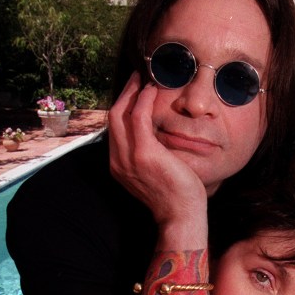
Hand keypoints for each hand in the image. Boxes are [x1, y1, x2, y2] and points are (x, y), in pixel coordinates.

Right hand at [108, 72, 206, 227]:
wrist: (181, 217)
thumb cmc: (175, 197)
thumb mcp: (154, 174)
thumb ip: (148, 156)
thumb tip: (156, 137)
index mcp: (119, 166)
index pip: (115, 128)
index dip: (123, 106)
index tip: (134, 91)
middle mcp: (118, 161)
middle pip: (113, 117)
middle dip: (124, 93)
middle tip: (137, 77)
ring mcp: (128, 158)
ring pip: (121, 113)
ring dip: (132, 92)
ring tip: (145, 79)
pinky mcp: (144, 154)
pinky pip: (138, 117)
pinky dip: (143, 101)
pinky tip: (152, 91)